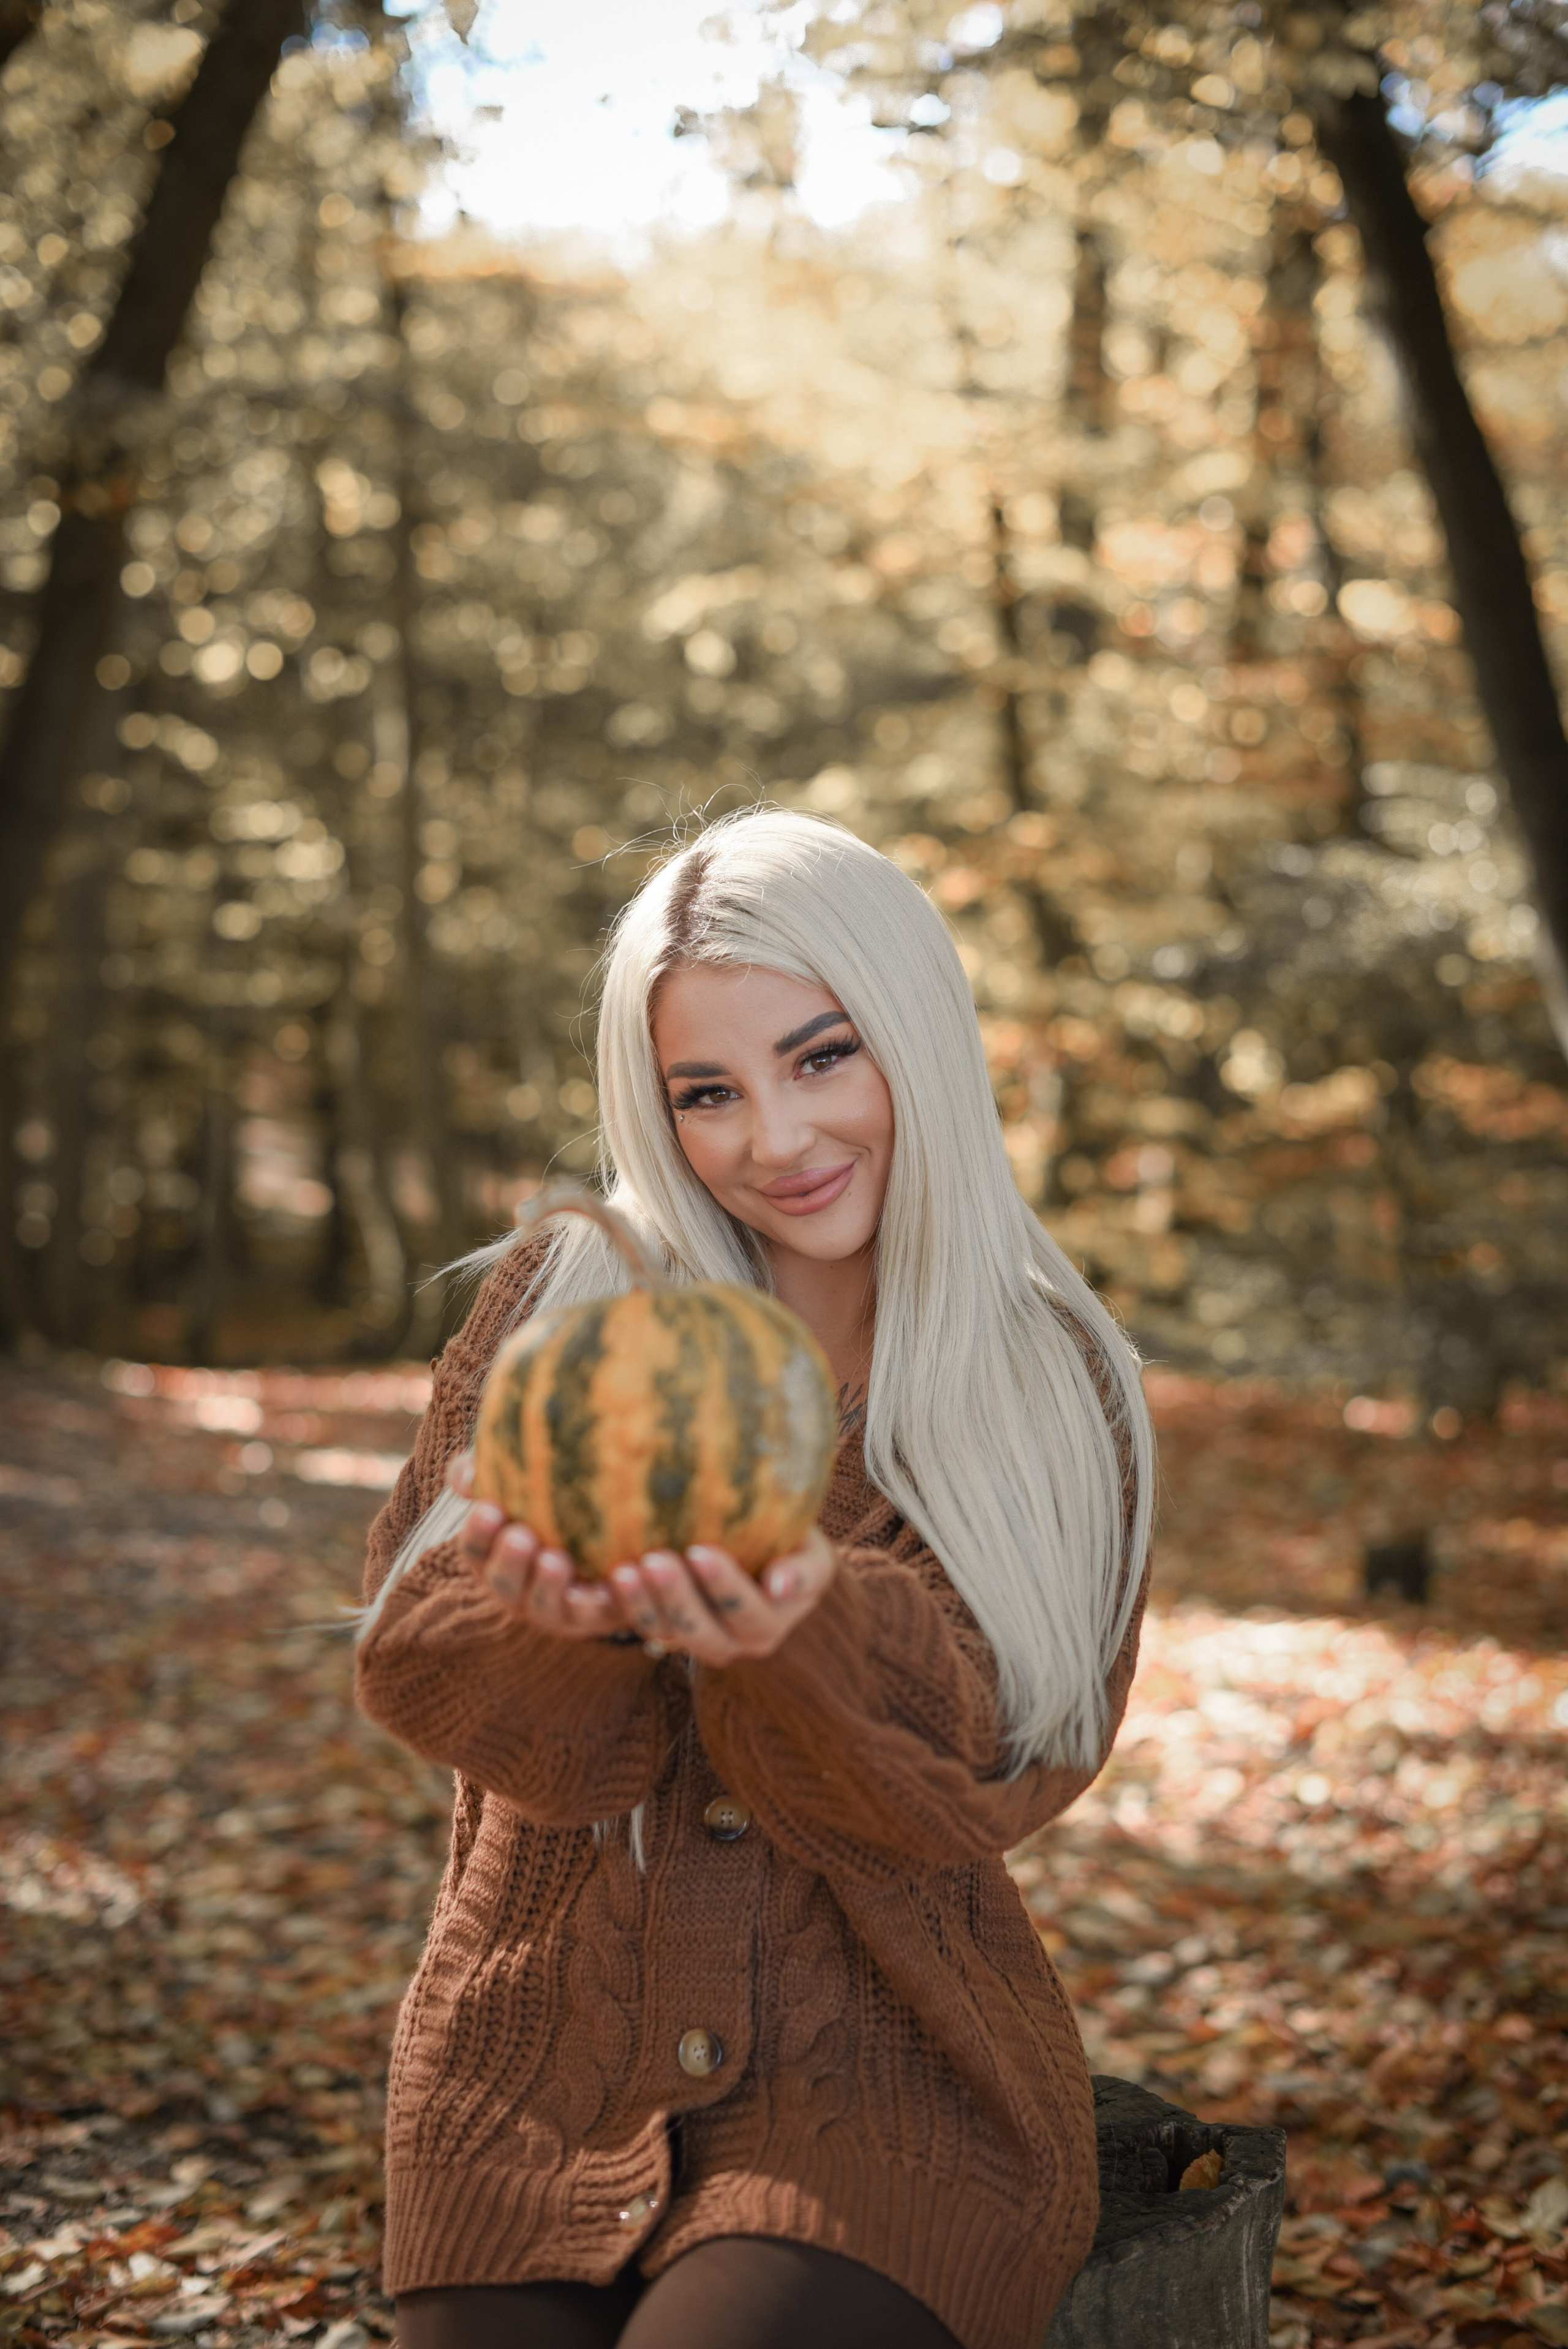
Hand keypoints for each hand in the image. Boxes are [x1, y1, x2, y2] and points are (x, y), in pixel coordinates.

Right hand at [446, 1452, 619, 1641]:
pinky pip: (605, 1614)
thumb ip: (492, 1472)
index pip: (476, 1549)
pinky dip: (620, 1596)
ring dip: (549, 1587)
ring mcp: (558, 1609)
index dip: (479, 1532)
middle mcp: (520, 1591)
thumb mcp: (524, 1484)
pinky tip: (627, 1572)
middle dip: (509, 1563)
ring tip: (556, 1561)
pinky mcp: (600, 1616)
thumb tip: (468, 1473)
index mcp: (495, 1557)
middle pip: (505, 1584)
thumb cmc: (556, 1507)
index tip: (488, 1508)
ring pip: (547, 1607)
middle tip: (520, 1537)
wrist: (616, 1544)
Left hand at [607, 1528, 835, 1665]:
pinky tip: (604, 1577)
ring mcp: (693, 1638)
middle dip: (677, 1598)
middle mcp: (732, 1643)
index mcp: (769, 1625)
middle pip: (701, 1632)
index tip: (701, 1550)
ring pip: (664, 1633)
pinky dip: (620, 1603)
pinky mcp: (663, 1625)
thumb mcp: (812, 1554)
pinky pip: (639, 1622)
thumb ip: (804, 1570)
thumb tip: (779, 1586)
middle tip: (655, 1558)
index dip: (725, 1588)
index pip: (748, 1614)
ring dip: (642, 1605)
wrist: (766, 1551)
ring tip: (624, 1570)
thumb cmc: (792, 1543)